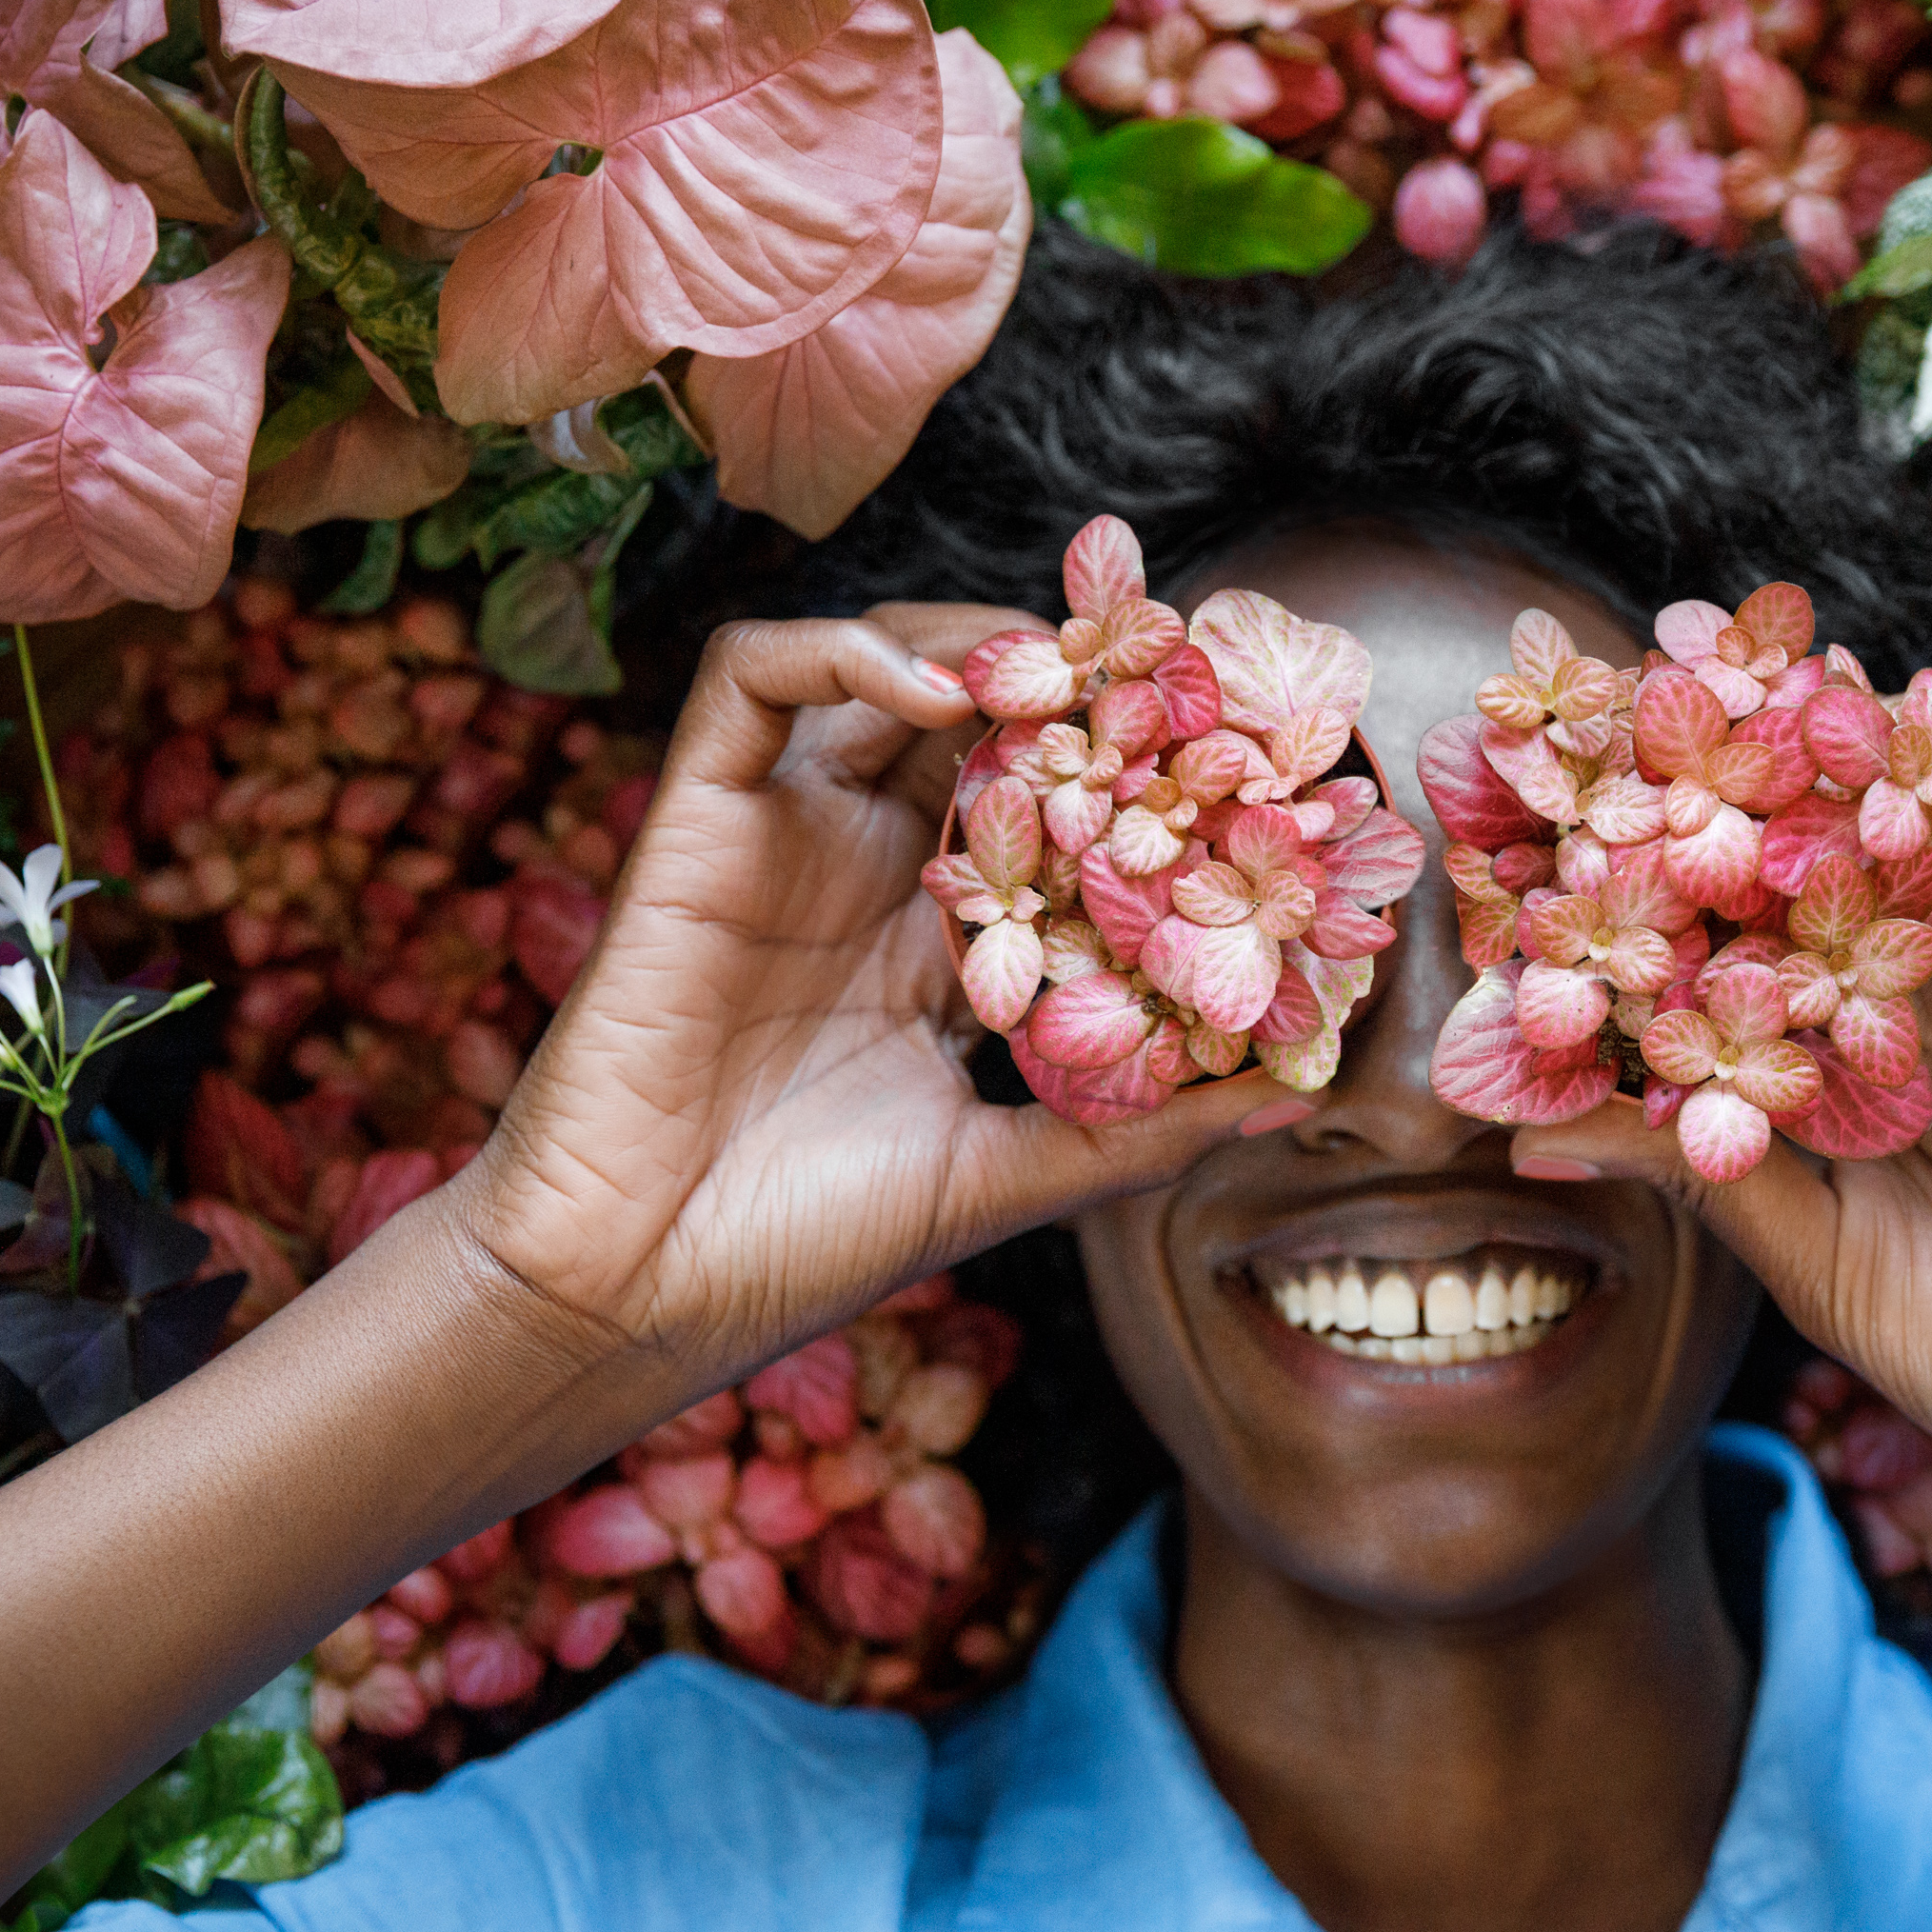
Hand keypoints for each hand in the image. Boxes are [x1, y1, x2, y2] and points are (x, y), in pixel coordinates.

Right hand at [442, 607, 1287, 1394]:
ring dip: (974, 641)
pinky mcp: (692, 819)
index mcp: (938, 948)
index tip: (1235, 755)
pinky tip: (937, 690)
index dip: (1133, 773)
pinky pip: (749, 676)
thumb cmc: (796, 1249)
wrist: (634, 1290)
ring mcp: (779, 838)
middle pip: (978, 722)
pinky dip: (842, 647)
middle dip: (1072, 683)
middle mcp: (863, 874)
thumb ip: (1142, 1131)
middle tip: (1166, 669)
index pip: (1051, 818)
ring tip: (1064, 667)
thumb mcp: (1009, 1177)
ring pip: (876, 668)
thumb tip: (1297, 1091)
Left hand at [1515, 729, 1931, 1554]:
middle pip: (1812, 856)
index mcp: (1837, 1065)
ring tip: (1741, 663)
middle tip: (1627, 696)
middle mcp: (1905, 1002)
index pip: (1729, 944)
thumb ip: (1683, 1163)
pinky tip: (1897, 696)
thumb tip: (1524, 1130)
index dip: (1650, 877)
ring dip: (1838, 737)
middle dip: (1730, 776)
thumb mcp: (1792, 1246)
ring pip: (1909, 819)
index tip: (1546, 821)